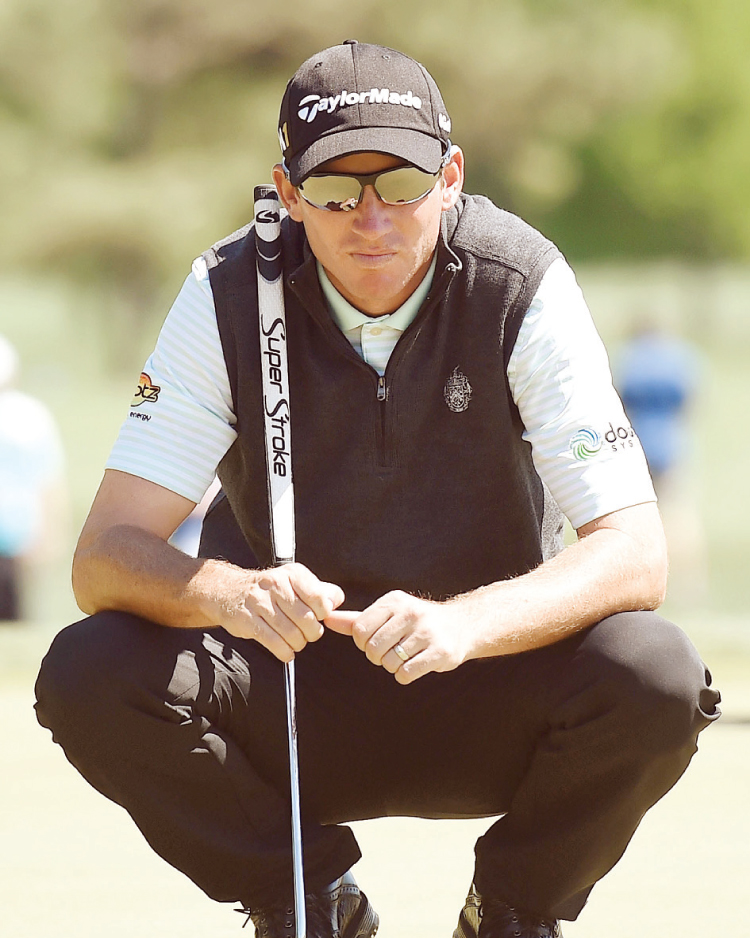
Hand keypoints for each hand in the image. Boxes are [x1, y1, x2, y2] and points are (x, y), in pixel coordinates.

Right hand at [215, 562, 344, 661]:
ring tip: (296, 641)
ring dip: (298, 643)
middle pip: (307, 619)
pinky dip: (284, 652)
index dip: (323, 614)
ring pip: (291, 634)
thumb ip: (318, 590)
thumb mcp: (294, 581)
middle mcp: (276, 585)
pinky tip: (285, 651)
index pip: (319, 598)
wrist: (228, 590)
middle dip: (311, 633)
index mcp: (292, 574)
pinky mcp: (248, 621)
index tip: (318, 617)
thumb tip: (336, 599)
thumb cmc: (267, 589)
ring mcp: (260, 603)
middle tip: (308, 634)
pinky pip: (274, 643)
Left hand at [325, 590, 467, 684]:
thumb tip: (326, 619)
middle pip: (372, 648)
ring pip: (389, 663)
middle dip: (377, 657)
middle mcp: (410, 613)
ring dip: (393, 666)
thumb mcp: (388, 614)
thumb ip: (356, 619)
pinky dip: (405, 676)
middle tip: (392, 652)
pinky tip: (416, 665)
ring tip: (407, 656)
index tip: (376, 642)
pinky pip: (406, 674)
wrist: (462, 625)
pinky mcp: (439, 652)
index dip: (363, 643)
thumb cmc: (417, 622)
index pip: (359, 629)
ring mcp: (426, 632)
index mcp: (394, 602)